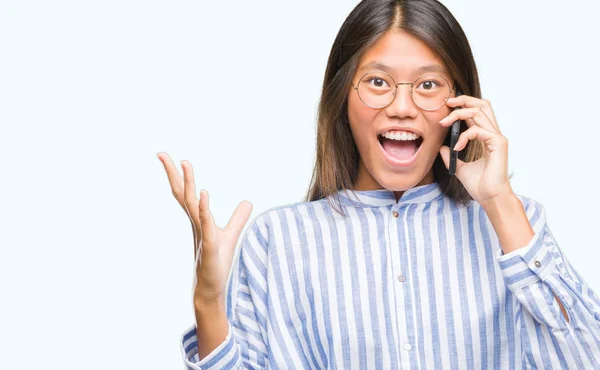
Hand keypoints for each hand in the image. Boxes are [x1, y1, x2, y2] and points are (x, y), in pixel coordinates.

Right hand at [156, 152, 252, 305]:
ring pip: (193, 205)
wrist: (211, 288)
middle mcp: (196, 224)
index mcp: (198, 219)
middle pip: (182, 194)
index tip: (169, 157)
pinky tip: (204, 194)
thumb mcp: (231, 235)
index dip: (178, 175)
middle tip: (162, 154)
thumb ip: (238, 218)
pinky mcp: (211, 246)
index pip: (185, 193)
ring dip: (189, 184)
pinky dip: (205, 208)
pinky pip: (207, 224)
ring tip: (186, 164)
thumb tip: (248, 202)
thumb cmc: (217, 263)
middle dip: (173, 173)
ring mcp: (202, 234)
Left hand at [437, 95, 513, 204]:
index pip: (478, 111)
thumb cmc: (479, 185)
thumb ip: (451, 156)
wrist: (489, 197)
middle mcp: (494, 134)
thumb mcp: (460, 168)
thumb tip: (442, 147)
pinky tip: (457, 147)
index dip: (464, 104)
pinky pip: (477, 130)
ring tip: (444, 123)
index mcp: (487, 137)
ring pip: (478, 112)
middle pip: (482, 104)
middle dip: (463, 100)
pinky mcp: (498, 143)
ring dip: (458, 114)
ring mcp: (497, 137)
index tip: (447, 107)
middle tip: (447, 104)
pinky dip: (463, 136)